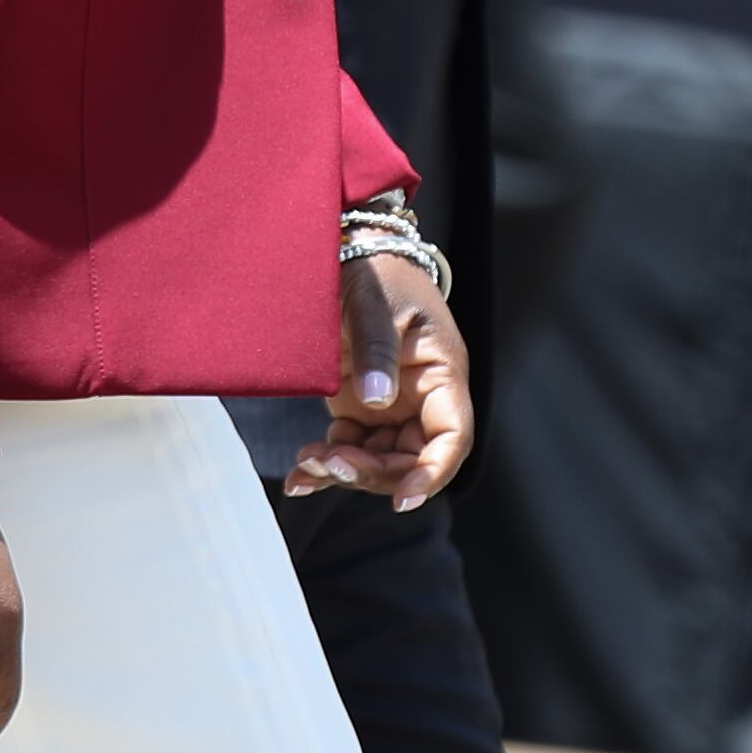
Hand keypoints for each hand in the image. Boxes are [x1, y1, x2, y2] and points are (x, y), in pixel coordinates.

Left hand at [291, 253, 473, 509]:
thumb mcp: (374, 302)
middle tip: (329, 463)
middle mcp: (422, 398)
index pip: (452, 436)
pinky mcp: (361, 409)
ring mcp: (391, 407)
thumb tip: (378, 401)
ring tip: (306, 464)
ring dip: (344, 472)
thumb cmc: (374, 271)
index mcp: (442, 372)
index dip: (433, 473)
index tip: (403, 498)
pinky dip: (326, 466)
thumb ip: (377, 349)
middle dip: (372, 472)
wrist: (347, 254)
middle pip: (411, 460)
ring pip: (379, 462)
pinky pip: (351, 450)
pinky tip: (299, 476)